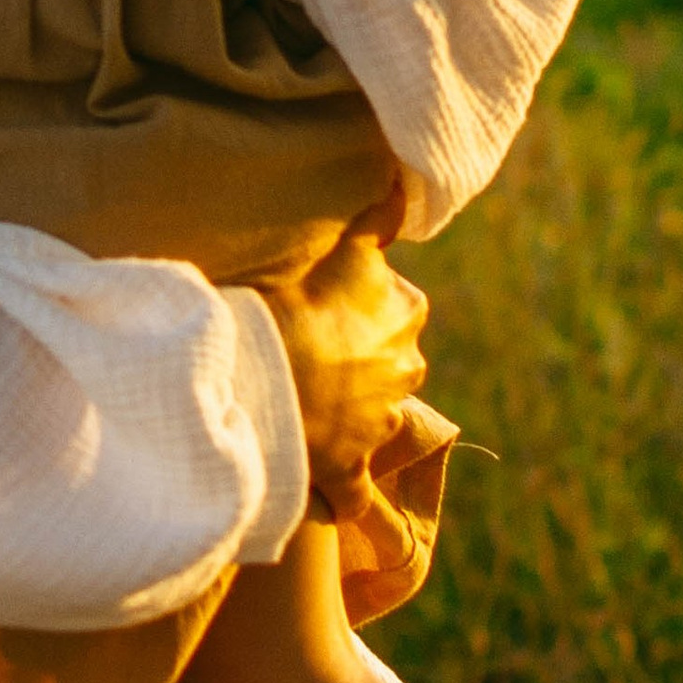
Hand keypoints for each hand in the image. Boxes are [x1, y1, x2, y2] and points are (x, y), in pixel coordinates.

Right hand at [259, 217, 427, 523]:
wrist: (274, 375)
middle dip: (357, 357)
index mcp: (408, 313)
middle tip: (308, 346)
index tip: (324, 303)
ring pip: (372, 414)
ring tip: (301, 399)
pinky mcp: (352, 466)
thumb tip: (401, 178)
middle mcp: (406, 367)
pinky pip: (355, 491)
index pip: (392, 303)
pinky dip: (346, 495)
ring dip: (345, 411)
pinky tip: (334, 504)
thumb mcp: (348, 246)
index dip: (356, 303)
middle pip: (385, 359)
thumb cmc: (303, 301)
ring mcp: (382, 420)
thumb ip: (379, 215)